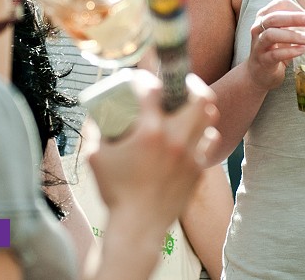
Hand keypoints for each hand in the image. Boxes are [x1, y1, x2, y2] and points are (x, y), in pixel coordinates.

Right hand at [85, 70, 218, 234]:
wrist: (138, 227)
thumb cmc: (115, 192)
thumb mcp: (95, 156)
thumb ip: (95, 129)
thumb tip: (95, 110)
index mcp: (149, 132)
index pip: (154, 88)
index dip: (147, 77)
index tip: (143, 78)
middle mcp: (175, 139)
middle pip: (199, 96)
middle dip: (190, 84)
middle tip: (180, 84)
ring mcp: (190, 154)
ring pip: (209, 116)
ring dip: (200, 106)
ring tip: (188, 105)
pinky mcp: (198, 169)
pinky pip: (210, 141)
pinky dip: (203, 132)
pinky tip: (192, 132)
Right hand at [245, 0, 304, 91]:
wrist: (260, 73)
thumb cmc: (277, 49)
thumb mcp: (291, 32)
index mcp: (266, 16)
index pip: (280, 4)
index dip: (296, 8)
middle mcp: (259, 27)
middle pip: (274, 17)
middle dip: (294, 18)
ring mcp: (259, 44)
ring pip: (271, 34)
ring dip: (292, 35)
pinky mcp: (262, 59)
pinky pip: (274, 54)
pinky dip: (289, 52)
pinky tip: (301, 51)